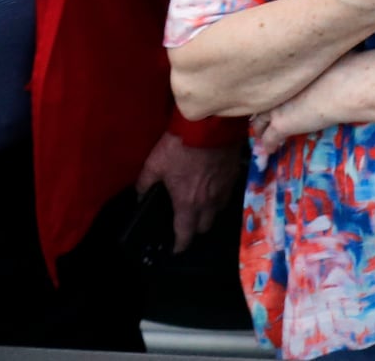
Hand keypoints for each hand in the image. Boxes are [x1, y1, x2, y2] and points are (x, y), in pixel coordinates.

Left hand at [134, 134, 242, 252]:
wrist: (209, 126)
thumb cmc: (179, 147)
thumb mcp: (154, 164)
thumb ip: (145, 183)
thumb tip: (139, 194)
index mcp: (187, 203)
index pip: (185, 234)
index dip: (180, 244)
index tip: (176, 248)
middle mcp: (208, 202)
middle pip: (205, 226)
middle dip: (196, 228)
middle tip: (187, 222)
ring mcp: (224, 189)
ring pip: (218, 211)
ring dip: (209, 212)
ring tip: (201, 204)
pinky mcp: (234, 175)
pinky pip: (228, 193)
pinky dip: (220, 194)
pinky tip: (214, 186)